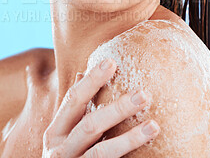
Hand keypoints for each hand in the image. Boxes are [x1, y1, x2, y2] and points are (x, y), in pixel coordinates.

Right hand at [42, 58, 159, 157]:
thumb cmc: (67, 155)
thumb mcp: (64, 133)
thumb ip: (74, 108)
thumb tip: (83, 72)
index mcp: (55, 131)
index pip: (73, 99)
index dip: (92, 80)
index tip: (111, 62)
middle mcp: (60, 149)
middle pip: (90, 124)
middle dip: (118, 109)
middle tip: (144, 94)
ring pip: (102, 152)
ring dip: (130, 138)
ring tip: (154, 126)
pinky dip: (127, 157)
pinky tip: (149, 152)